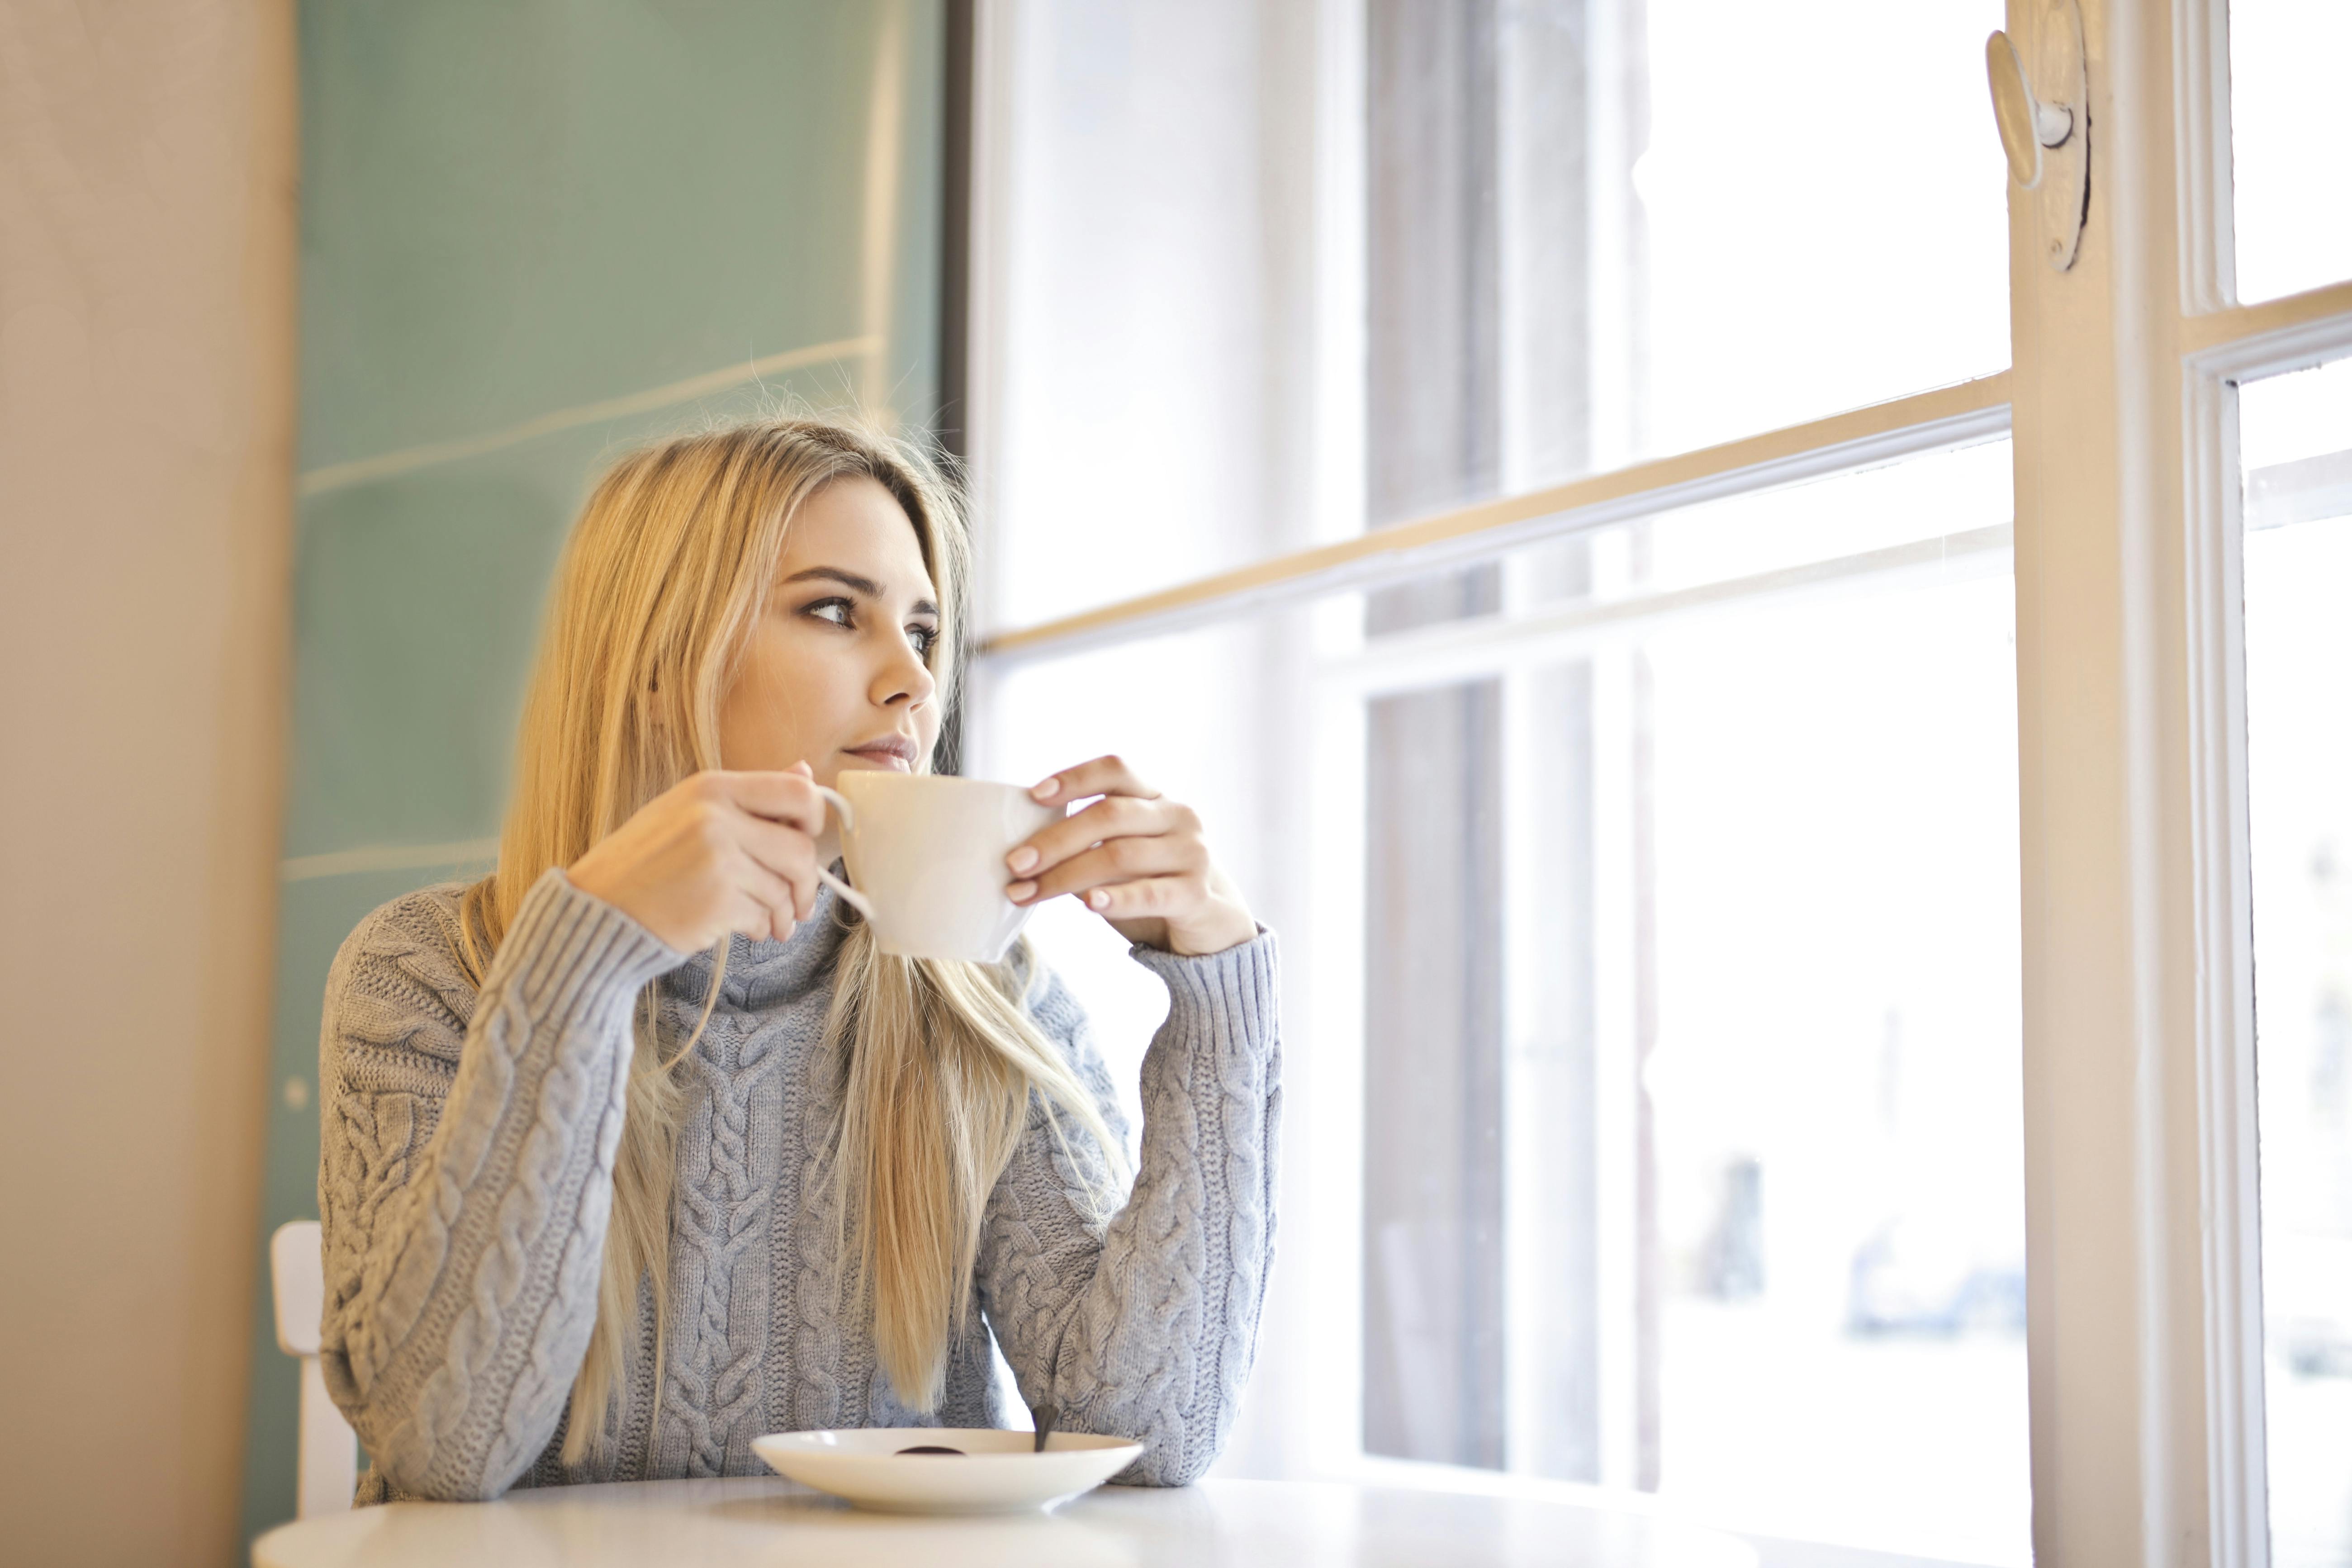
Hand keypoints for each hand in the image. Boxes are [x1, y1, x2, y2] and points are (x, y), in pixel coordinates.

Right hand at [567, 766, 834, 951]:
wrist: (596, 913)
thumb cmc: (644, 864)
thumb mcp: (689, 813)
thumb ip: (748, 797)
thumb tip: (803, 772)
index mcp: (711, 788)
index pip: (796, 793)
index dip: (814, 820)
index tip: (806, 841)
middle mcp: (715, 817)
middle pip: (800, 849)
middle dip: (805, 882)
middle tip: (798, 902)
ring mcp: (717, 859)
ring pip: (784, 888)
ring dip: (783, 913)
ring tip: (770, 922)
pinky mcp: (716, 901)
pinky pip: (763, 916)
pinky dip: (761, 928)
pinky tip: (745, 928)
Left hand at [1005, 756, 1257, 956]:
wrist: (1214, 926)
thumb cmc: (1154, 882)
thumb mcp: (1126, 852)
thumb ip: (1093, 842)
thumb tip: (1026, 848)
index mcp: (1156, 798)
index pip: (1116, 771)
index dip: (1074, 778)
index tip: (1034, 795)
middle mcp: (1178, 816)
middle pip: (1109, 815)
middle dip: (1055, 839)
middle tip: (1015, 862)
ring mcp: (1191, 853)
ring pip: (1119, 855)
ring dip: (1065, 876)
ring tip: (1027, 893)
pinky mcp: (1196, 893)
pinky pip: (1149, 893)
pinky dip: (1116, 898)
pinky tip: (1089, 904)